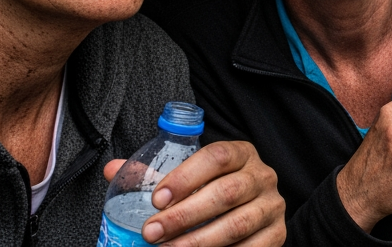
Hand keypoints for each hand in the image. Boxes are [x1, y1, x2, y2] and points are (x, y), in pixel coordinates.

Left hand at [101, 141, 284, 245]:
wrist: (250, 210)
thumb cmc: (212, 190)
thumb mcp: (190, 177)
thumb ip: (155, 174)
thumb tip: (114, 170)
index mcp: (241, 154)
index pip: (217, 157)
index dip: (186, 177)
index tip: (156, 199)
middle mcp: (262, 176)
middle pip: (226, 192)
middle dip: (184, 215)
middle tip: (151, 232)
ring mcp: (272, 206)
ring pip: (237, 224)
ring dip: (198, 241)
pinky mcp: (276, 235)